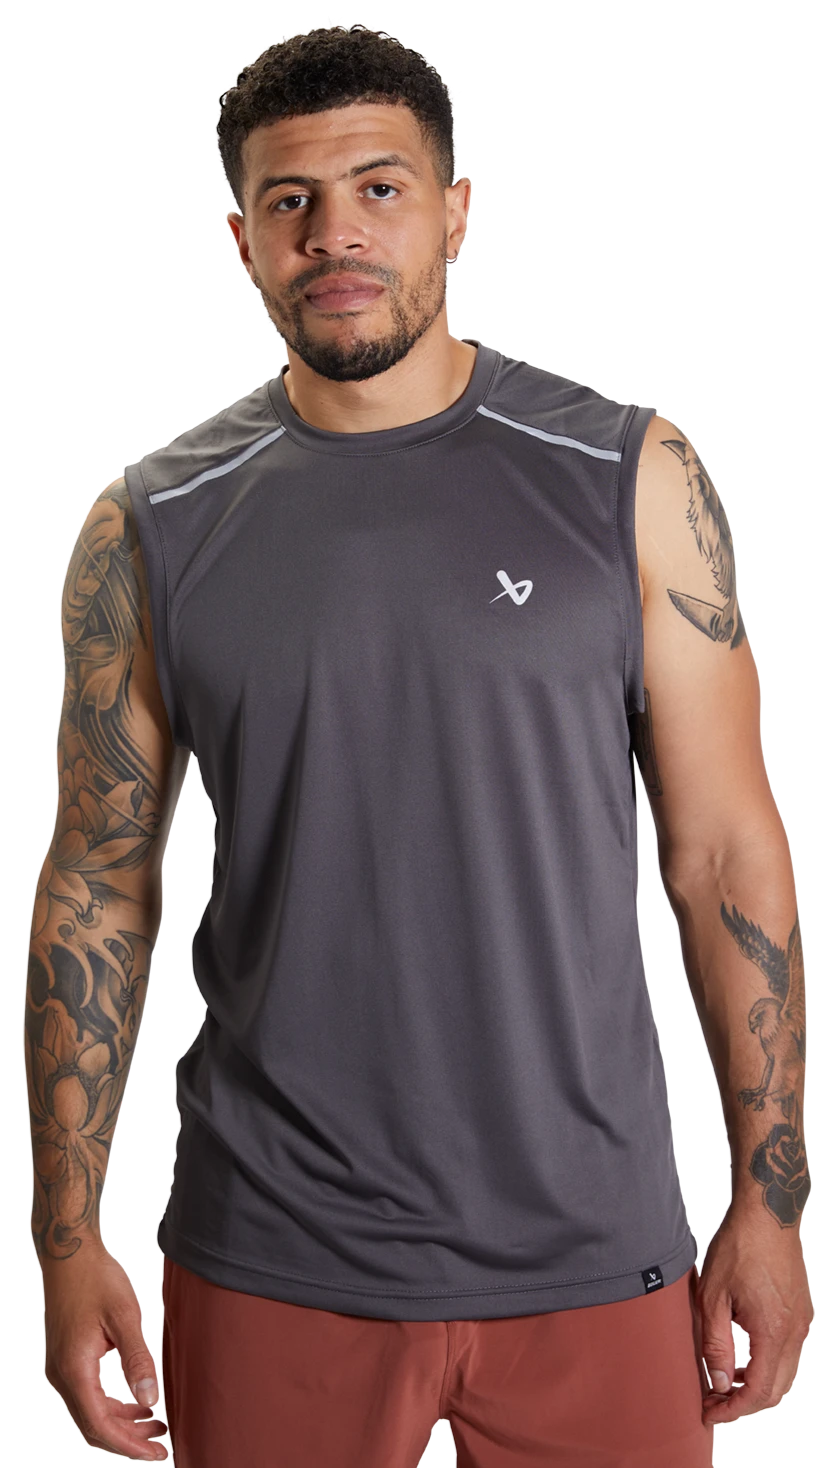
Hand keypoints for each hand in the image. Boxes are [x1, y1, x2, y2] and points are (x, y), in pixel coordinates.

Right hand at [41, 1237, 168, 1461]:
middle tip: (162, 1446)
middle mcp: (62, 1375)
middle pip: (93, 1424)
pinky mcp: (66, 1360)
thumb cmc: (96, 1279)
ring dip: (122, 1423)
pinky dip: (112, 1405)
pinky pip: (88, 1395)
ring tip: (156, 1425)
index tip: (155, 1454)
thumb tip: (151, 1399)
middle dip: (128, 1440)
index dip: (128, 1444)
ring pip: (90, 1412)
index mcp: (74, 1369)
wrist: (69, 1255)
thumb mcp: (123, 1316)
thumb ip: (137, 1359)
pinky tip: (136, 1402)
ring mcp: (61, 1369)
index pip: (99, 1424)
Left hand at [696, 1200, 814, 1427]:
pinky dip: (767, 1364)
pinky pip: (788, 1352)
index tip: (709, 1412)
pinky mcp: (802, 1311)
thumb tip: (719, 1383)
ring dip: (756, 1384)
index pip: (759, 1391)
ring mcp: (802, 1322)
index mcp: (774, 1331)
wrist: (768, 1214)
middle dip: (745, 1402)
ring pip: (784, 1373)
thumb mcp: (713, 1296)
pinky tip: (741, 1356)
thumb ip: (715, 1344)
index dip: (733, 1408)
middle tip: (713, 1399)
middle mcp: (795, 1332)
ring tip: (723, 1379)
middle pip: (776, 1389)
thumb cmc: (737, 1248)